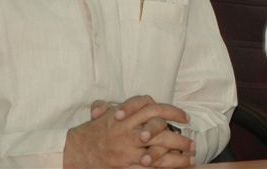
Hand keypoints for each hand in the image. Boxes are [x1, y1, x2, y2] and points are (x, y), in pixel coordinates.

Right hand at [65, 96, 193, 167]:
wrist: (74, 152)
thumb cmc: (92, 133)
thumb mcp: (102, 115)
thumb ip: (113, 105)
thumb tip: (110, 104)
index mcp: (124, 116)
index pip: (152, 108)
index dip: (171, 112)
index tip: (185, 118)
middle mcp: (126, 131)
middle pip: (158, 129)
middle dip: (178, 137)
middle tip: (191, 142)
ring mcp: (126, 150)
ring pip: (157, 150)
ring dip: (176, 155)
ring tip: (190, 157)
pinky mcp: (124, 166)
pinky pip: (147, 167)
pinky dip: (162, 168)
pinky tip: (174, 168)